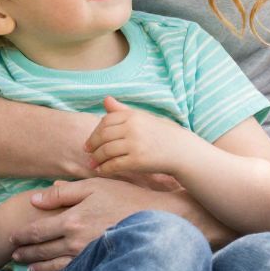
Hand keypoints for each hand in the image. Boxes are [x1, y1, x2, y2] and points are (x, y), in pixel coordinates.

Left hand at [7, 177, 179, 270]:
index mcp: (71, 219)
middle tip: (13, 256)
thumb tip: (35, 198)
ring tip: (28, 270)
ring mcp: (86, 257)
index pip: (37, 231)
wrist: (157, 219)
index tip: (12, 238)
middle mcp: (75, 241)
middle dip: (25, 253)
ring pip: (54, 267)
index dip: (22, 236)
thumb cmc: (124, 198)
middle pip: (42, 250)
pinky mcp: (98, 266)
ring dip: (38, 268)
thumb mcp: (93, 186)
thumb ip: (63, 193)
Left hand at [84, 97, 200, 180]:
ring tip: (93, 163)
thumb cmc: (161, 134)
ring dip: (96, 159)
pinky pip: (114, 165)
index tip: (90, 142)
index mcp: (133, 116)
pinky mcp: (138, 161)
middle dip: (92, 145)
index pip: (105, 121)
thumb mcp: (143, 118)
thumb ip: (122, 110)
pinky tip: (102, 170)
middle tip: (88, 152)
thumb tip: (105, 99)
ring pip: (106, 151)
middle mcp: (132, 128)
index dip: (95, 132)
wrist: (181, 151)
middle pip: (103, 136)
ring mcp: (135, 145)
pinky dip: (105, 169)